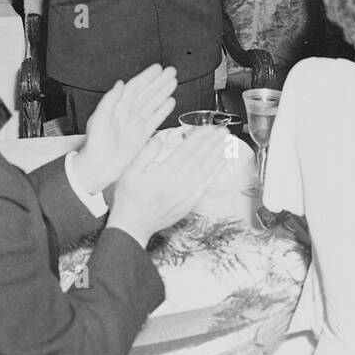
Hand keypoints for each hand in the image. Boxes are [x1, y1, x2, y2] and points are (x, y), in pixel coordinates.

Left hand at [75, 65, 176, 193]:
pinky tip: (171, 102)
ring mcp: (135, 124)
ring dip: (163, 92)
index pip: (135, 87)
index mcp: (118, 106)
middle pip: (147, 93)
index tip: (158, 68)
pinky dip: (163, 110)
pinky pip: (155, 119)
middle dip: (159, 82)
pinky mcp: (141, 136)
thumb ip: (110, 100)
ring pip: (153, 104)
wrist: (98, 168)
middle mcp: (128, 113)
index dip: (147, 77)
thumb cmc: (94, 145)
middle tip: (172, 71)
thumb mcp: (98, 119)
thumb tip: (119, 83)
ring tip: (174, 82)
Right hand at [106, 127, 226, 246]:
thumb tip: (159, 138)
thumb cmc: (128, 200)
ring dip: (217, 155)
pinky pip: (206, 185)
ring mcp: (185, 195)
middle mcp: (178, 183)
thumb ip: (144, 154)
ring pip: (206, 171)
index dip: (199, 138)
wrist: (133, 227)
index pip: (187, 151)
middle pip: (199, 158)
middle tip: (223, 130)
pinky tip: (221, 164)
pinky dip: (215, 173)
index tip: (209, 127)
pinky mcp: (189, 204)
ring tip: (226, 142)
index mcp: (164, 174)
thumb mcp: (129, 173)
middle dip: (212, 142)